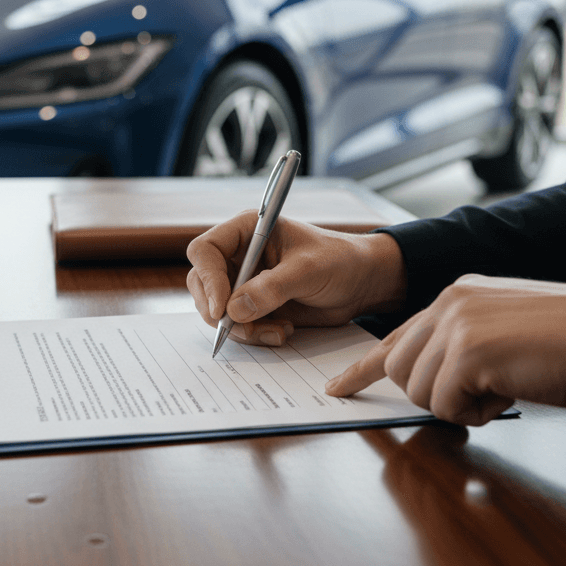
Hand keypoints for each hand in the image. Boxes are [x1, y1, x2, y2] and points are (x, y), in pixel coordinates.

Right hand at [186, 215, 406, 345]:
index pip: (205, 251)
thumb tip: (234, 310)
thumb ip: (271, 288)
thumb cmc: (340, 261)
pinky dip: (254, 334)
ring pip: (216, 310)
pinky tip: (282, 331)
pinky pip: (237, 325)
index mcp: (246, 231)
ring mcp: (244, 282)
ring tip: (276, 331)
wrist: (362, 284)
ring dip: (241, 328)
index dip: (208, 279)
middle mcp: (239, 255)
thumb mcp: (308, 271)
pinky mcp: (254, 305)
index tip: (221, 308)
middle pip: (202, 284)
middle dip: (219, 311)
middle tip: (244, 328)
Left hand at [326, 275, 565, 424]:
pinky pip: (445, 405)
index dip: (363, 368)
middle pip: (399, 371)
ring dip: (459, 404)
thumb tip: (430, 383)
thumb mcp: (502, 338)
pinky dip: (476, 413)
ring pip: (418, 391)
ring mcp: (456, 324)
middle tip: (484, 390)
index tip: (337, 387)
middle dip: (435, 394)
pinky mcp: (467, 351)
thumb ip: (459, 349)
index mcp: (457, 296)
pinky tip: (510, 389)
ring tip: (504, 383)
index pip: (395, 337)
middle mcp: (449, 302)